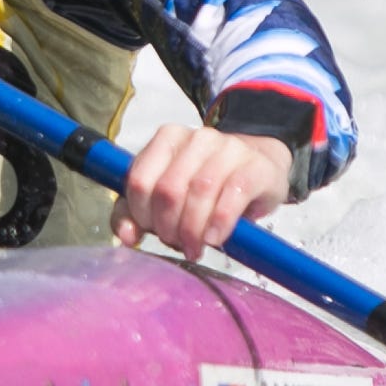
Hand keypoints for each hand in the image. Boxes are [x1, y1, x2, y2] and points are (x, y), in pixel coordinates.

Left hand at [113, 125, 294, 262]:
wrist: (259, 170)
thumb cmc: (207, 188)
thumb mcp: (167, 197)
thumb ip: (136, 214)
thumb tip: (126, 237)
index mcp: (167, 139)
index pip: (139, 180)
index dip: (142, 215)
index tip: (154, 232)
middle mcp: (196, 138)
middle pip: (168, 190)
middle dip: (169, 227)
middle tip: (179, 245)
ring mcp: (228, 148)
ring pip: (200, 192)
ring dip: (193, 230)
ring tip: (196, 247)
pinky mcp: (255, 166)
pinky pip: (232, 195)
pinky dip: (220, 222)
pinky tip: (215, 238)